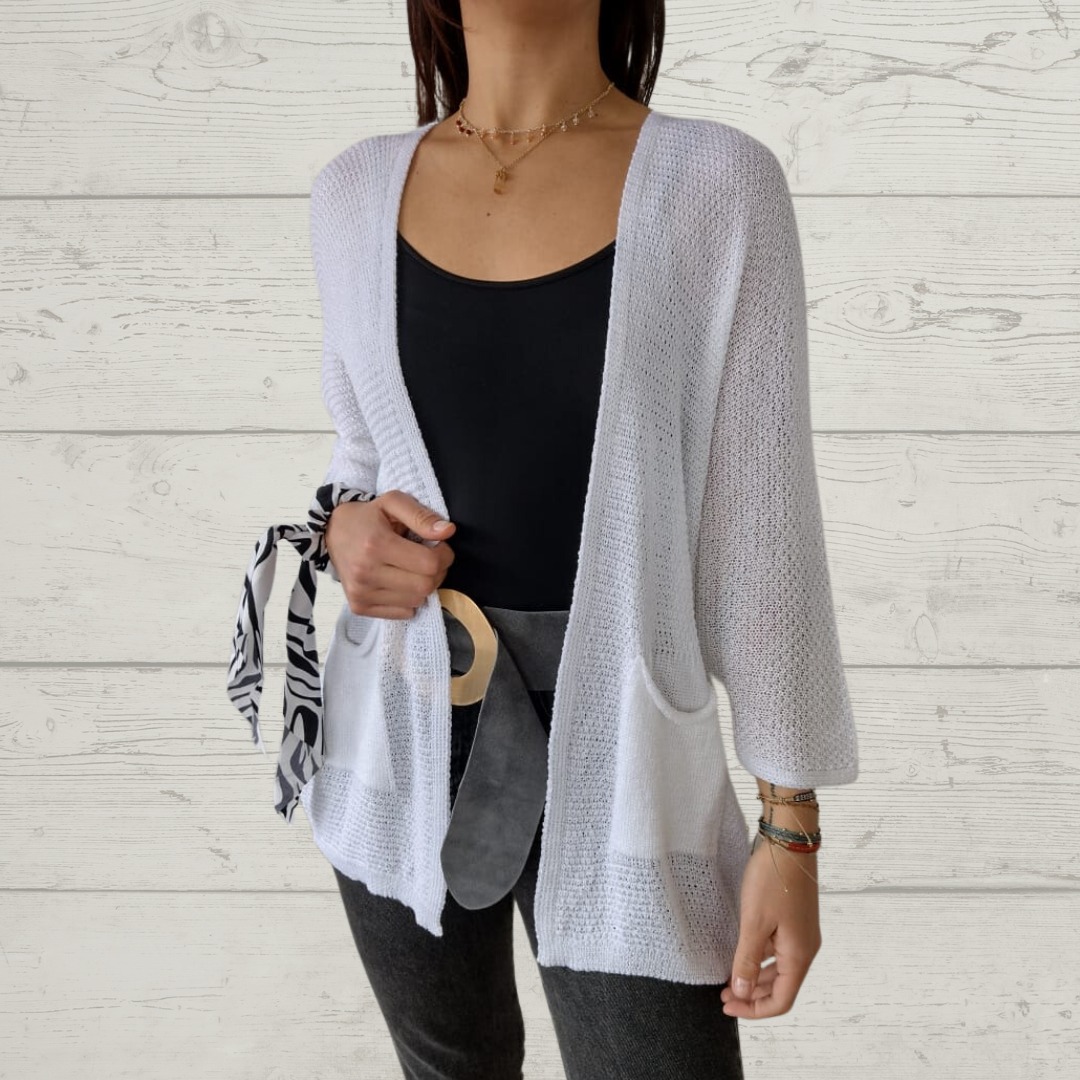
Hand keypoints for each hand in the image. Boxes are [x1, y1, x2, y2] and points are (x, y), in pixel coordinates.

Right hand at [325, 489, 456, 619]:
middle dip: (437, 572)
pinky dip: (410, 599)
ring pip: (416, 601)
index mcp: (376, 544)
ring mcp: (361, 593)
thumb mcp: (394, 503)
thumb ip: (421, 516)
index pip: (429, 564)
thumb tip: (448, 531)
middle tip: (429, 558)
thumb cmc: (367, 516)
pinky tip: (401, 582)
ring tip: (412, 569)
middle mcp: (365, 573)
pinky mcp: (359, 606)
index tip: (439, 546)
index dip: (444, 555)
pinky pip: (403, 613)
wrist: (332, 531)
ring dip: (423, 586)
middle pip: (424, 586)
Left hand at [720, 837, 821, 1018]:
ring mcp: (800, 933)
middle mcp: (805, 948)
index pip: (782, 1000)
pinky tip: (741, 953)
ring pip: (778, 968)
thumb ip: (747, 960)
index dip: (755, 1009)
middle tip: (723, 995)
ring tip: (728, 978)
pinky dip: (760, 958)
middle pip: (781, 987)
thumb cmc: (773, 880)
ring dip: (755, 977)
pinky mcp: (793, 920)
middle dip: (752, 995)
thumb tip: (741, 991)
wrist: (789, 843)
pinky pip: (777, 950)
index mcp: (800, 954)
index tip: (728, 1007)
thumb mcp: (754, 922)